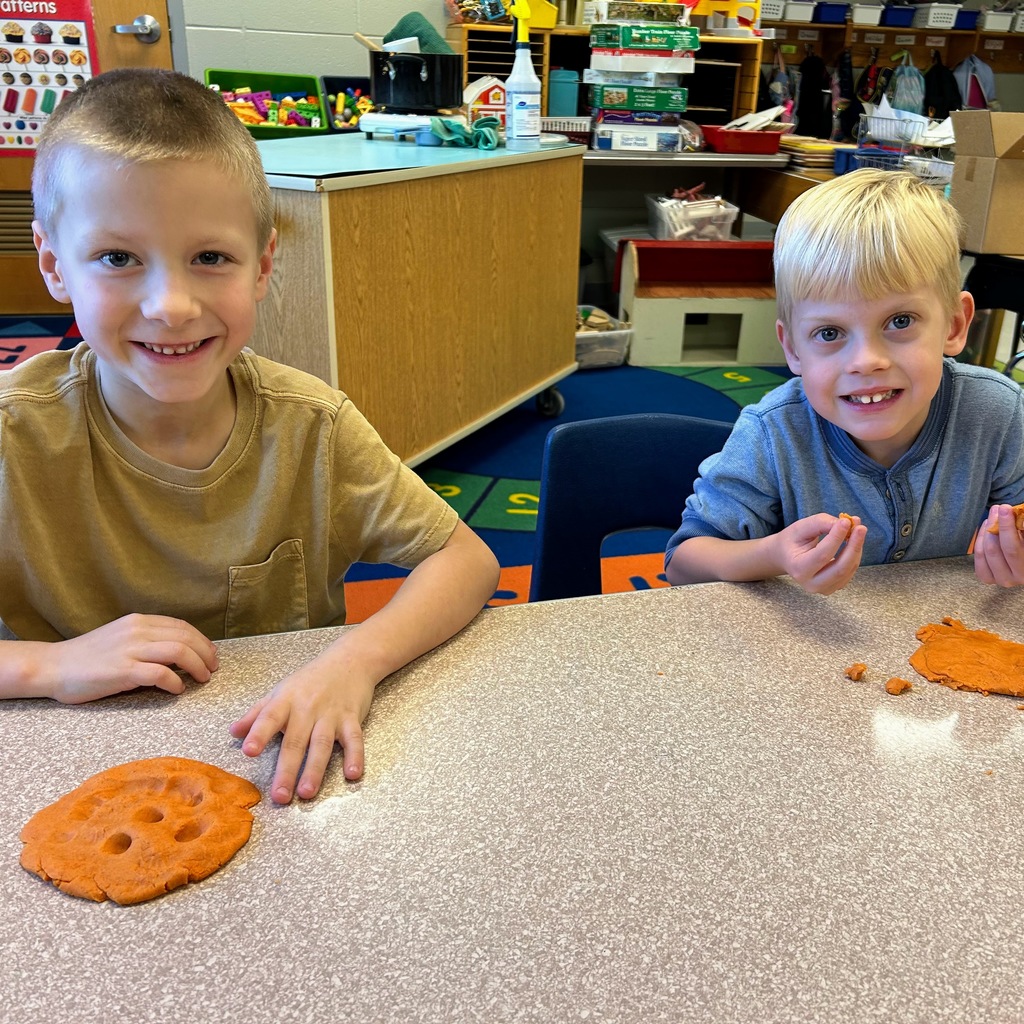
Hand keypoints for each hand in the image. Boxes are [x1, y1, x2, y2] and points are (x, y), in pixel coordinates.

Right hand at [45, 614, 217, 703]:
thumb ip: (147, 640)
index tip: (211, 654)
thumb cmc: (86, 657)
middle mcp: (137, 631)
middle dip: (206, 653)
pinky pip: (160, 674)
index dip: (202, 640)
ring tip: (203, 678)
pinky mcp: (123, 671)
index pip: (181, 626)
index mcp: (138, 622)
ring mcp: (130, 650)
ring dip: (198, 666)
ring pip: (179, 651)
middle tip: (213, 669)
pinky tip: (177, 690)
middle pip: (186, 637)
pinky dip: (176, 683)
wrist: (52, 667)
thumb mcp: (120, 638)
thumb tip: (178, 652)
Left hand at [229, 658, 374, 803]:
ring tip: (307, 792)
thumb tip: (233, 732)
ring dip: (314, 769)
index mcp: (286, 701)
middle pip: (296, 741)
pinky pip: (354, 739)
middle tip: (279, 796)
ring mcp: (331, 714)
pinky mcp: (352, 718)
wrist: (350, 661)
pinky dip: (355, 756)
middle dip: (287, 769)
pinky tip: (352, 774)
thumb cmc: (311, 680)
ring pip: (321, 744)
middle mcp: (307, 708)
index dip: (259, 733)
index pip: (270, 717)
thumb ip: (257, 714)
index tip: (249, 751)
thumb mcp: (281, 691)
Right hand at [773, 513, 866, 594]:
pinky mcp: (834, 587)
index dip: (836, 538)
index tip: (845, 521)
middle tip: (860, 527)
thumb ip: (821, 523)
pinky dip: (855, 554)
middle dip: (853, 546)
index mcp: (798, 569)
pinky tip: (854, 541)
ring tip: (858, 529)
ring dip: (856, 548)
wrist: (786, 556)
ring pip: (848, 570)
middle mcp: (811, 583)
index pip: (822, 555)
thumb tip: (846, 523)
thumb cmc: (793, 541)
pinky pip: (850, 571)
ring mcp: (823, 588)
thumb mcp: (801, 527)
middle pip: (840, 568)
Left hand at [973, 504, 1023, 587]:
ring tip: (992, 517)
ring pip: (983, 552)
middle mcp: (1016, 578)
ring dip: (986, 531)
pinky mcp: (988, 577)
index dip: (1006, 527)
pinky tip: (986, 528)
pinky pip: (978, 557)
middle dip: (994, 525)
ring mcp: (1000, 579)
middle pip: (994, 549)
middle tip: (997, 509)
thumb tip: (1014, 513)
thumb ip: (1021, 525)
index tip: (1005, 509)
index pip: (1011, 548)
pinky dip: (979, 540)